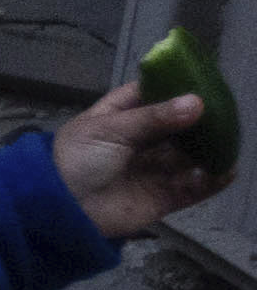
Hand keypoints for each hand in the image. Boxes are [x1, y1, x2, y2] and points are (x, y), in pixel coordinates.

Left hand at [56, 54, 232, 234]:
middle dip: (199, 121)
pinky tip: (226, 171)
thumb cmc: (76, 159)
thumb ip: (155, 118)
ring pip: (189, 156)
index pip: (148, 95)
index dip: (172, 87)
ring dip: (209, 150)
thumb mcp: (111, 130)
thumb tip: (197, 102)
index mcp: (118, 117)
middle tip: (225, 112)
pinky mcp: (162, 196)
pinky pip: (192, 187)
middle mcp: (138, 141)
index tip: (201, 80)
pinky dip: (210, 181)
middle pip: (176, 127)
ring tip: (230, 140)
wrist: (60, 209)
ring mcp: (152, 169)